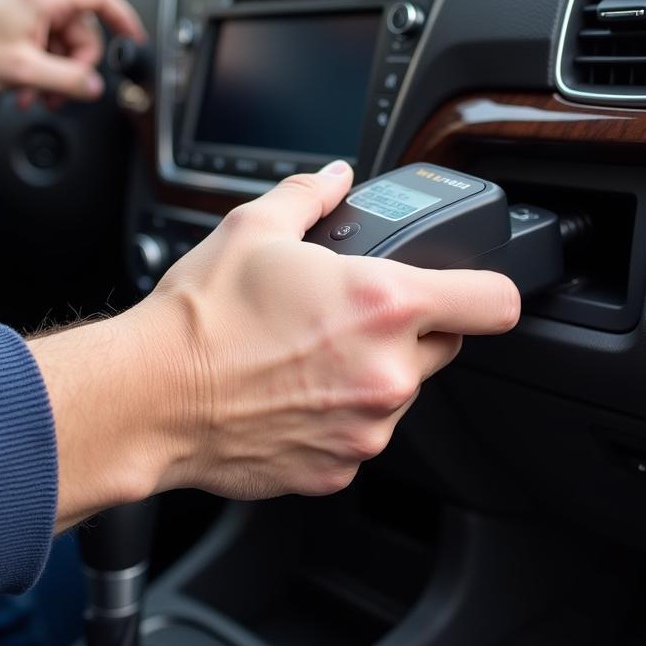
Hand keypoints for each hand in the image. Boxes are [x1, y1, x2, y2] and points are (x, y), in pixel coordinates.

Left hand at [0, 0, 143, 107]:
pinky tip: (27, 89)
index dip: (124, 19)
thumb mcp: (24, 70)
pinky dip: (43, 72)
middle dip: (76, 68)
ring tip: (36, 95)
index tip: (134, 41)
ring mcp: (29, 12)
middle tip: (60, 91)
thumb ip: (67, 80)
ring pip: (66, 47)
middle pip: (85, 34)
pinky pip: (48, 51)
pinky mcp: (20, 26)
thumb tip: (94, 88)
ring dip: (56, 76)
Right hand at [28, 161, 521, 528]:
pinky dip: (338, 416)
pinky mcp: (340, 468)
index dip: (489, 289)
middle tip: (351, 316)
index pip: (494, 302)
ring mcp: (367, 428)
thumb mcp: (256, 229)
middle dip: (411, 329)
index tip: (474, 288)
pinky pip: (360, 434)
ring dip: (370, 373)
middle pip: (444, 346)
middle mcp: (388, 371)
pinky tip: (290, 395)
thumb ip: (311, 195)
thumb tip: (334, 177)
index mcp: (384, 304)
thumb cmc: (200, 317)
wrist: (150, 396)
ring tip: (307, 356)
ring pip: (398, 392)